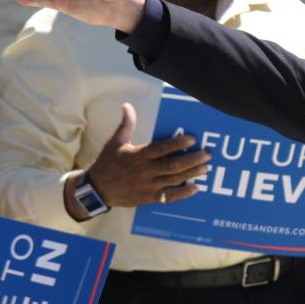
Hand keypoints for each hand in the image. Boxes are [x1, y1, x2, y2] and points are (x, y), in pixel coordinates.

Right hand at [64, 102, 209, 218]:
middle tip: (206, 155)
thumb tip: (127, 105)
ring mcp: (148, 186)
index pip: (161, 148)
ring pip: (173, 180)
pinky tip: (195, 188)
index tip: (192, 139)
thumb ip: (126, 124)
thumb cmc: (108, 163)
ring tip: (205, 169)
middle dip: (192, 160)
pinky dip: (182, 193)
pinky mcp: (149, 198)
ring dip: (191, 174)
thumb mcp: (115, 142)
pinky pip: (169, 197)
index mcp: (138, 156)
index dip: (177, 144)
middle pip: (172, 166)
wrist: (98, 189)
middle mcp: (144, 171)